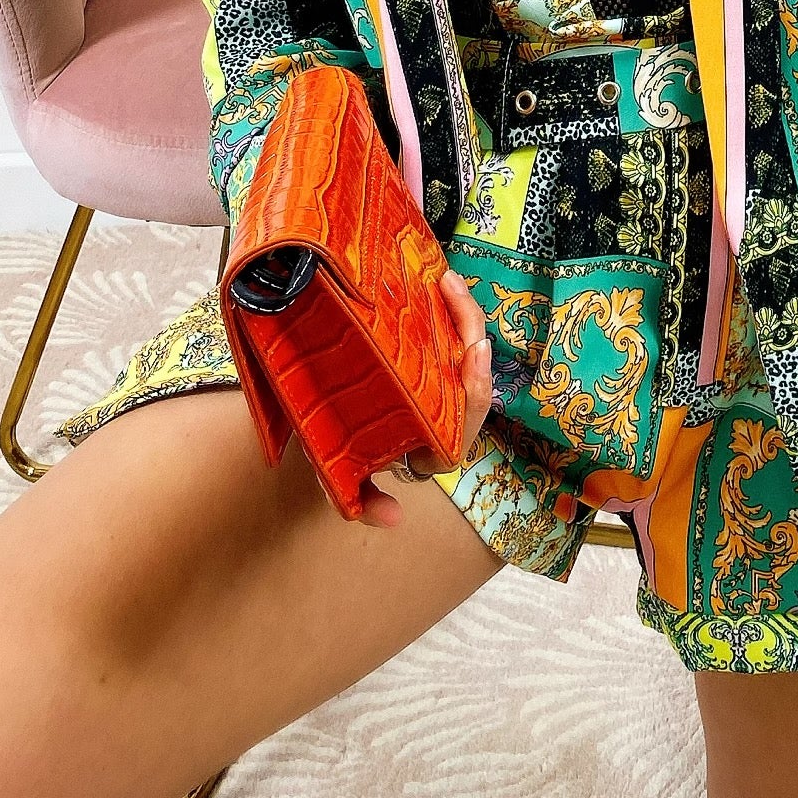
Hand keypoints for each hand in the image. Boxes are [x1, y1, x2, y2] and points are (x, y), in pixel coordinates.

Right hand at [356, 267, 492, 530]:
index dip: (476, 391)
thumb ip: (360, 500)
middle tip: (454, 294)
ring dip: (461, 312)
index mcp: (434, 441)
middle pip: (472, 371)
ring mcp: (436, 380)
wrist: (321, 426)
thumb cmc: (339, 449)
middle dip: (469, 330)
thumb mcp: (342, 474)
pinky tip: (434, 278)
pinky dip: (445, 309)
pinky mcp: (427, 356)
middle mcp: (443, 411)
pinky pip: (447, 332)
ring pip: (464, 345)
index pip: (467, 420)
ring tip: (446, 279)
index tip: (474, 353)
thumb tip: (392, 519)